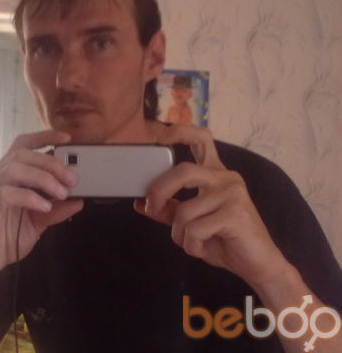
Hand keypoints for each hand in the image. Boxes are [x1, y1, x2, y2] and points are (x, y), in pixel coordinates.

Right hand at [0, 130, 82, 286]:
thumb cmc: (5, 240)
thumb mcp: (37, 223)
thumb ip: (55, 210)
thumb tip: (78, 200)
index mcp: (6, 177)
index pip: (22, 146)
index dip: (43, 137)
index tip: (66, 138)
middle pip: (22, 154)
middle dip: (51, 163)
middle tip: (72, 178)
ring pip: (15, 168)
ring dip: (43, 178)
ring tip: (61, 193)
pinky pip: (7, 192)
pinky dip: (30, 197)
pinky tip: (44, 207)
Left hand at [134, 124, 290, 288]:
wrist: (258, 265)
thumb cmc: (224, 241)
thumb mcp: (191, 224)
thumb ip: (169, 210)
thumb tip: (140, 203)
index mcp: (215, 174)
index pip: (201, 139)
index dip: (179, 132)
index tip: (160, 137)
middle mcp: (225, 177)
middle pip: (182, 171)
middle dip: (159, 191)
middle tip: (152, 208)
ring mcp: (232, 193)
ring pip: (184, 211)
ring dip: (179, 235)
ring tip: (193, 243)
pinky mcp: (235, 213)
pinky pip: (194, 229)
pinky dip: (191, 246)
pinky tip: (203, 249)